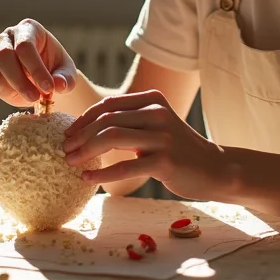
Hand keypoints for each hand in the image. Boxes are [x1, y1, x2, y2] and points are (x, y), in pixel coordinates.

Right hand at [0, 19, 77, 106]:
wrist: (45, 76)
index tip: (49, 88)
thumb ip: (66, 78)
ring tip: (34, 99)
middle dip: (21, 81)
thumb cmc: (56, 68)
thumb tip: (59, 85)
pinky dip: (8, 94)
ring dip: (14, 89)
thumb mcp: (67, 72)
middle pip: (5, 56)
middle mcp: (9, 36)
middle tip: (38, 98)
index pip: (25, 46)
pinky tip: (23, 98)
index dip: (36, 68)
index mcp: (29, 28)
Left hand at [62, 90, 225, 200]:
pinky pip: (125, 167)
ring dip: (86, 151)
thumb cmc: (179, 150)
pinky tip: (88, 179)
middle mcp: (157, 113)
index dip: (84, 119)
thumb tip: (88, 129)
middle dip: (80, 136)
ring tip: (71, 162)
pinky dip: (102, 173)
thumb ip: (131, 122)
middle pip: (106, 120)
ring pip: (112, 138)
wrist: (215, 168)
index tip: (69, 134)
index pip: (108, 105)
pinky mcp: (165, 161)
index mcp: (152, 100)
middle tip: (65, 150)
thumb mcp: (157, 126)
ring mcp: (162, 136)